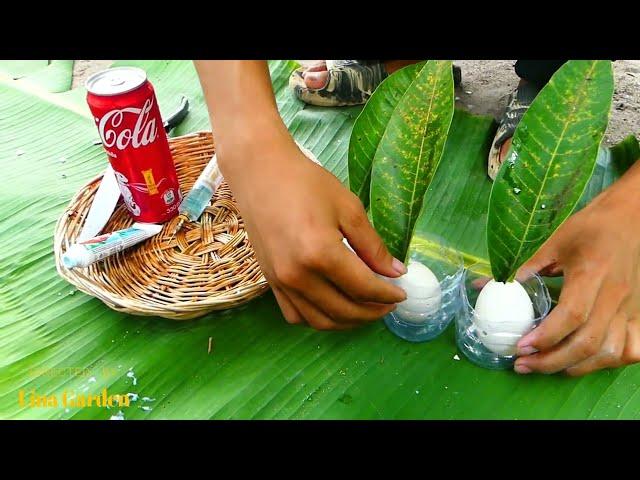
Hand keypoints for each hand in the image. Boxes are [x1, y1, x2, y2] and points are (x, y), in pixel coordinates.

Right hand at [219, 130, 406, 330]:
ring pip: (320, 321)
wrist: (260, 173)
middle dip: (372, 312)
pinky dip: (319, 318)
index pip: (363, 288)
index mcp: (320, 253)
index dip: (387, 295)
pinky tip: (334, 306)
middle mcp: (298, 275)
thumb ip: (372, 245)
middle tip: (388, 304)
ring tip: (365, 308)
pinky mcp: (270, 282)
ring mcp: (281, 282)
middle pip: (344, 310)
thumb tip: (396, 272)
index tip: (402, 293)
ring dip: (348, 321)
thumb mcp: (348, 208)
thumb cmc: (306, 183)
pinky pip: (296, 315)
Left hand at [514, 163, 639, 375]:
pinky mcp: (639, 315)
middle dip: (551, 361)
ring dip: (576, 367)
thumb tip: (488, 286)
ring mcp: (631, 309)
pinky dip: (608, 362)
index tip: (520, 346)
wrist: (631, 220)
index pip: (572, 315)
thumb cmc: (590, 228)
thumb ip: (525, 267)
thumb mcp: (554, 241)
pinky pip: (631, 349)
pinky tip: (585, 361)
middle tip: (522, 364)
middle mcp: (615, 297)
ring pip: (610, 353)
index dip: (545, 336)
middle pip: (587, 342)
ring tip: (546, 366)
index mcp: (591, 275)